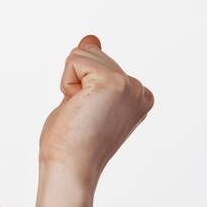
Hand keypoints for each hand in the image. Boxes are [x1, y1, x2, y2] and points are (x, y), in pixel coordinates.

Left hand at [38, 35, 153, 186]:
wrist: (69, 168)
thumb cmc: (71, 143)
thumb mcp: (80, 98)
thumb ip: (89, 69)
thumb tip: (91, 38)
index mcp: (138, 95)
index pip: (100, 64)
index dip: (82, 87)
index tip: (88, 117)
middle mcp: (139, 90)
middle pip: (93, 54)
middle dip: (76, 82)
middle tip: (81, 116)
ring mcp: (129, 85)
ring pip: (83, 54)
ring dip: (70, 84)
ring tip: (80, 113)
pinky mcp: (113, 82)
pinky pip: (74, 59)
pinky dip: (66, 83)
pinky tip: (77, 108)